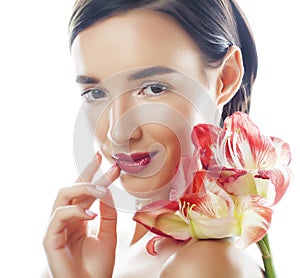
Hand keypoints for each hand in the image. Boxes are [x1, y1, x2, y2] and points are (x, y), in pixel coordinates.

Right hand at [43, 153, 119, 277]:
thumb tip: (107, 191)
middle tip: (104, 162)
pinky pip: (59, 215)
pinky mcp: (50, 238)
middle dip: (88, 174)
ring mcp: (57, 227)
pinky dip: (76, 210)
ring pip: (63, 196)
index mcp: (79, 218)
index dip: (92, 174)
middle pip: (73, 188)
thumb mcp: (108, 234)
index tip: (104, 160)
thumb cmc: (97, 267)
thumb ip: (108, 212)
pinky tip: (92, 214)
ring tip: (102, 188)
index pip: (84, 192)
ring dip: (84, 188)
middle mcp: (67, 219)